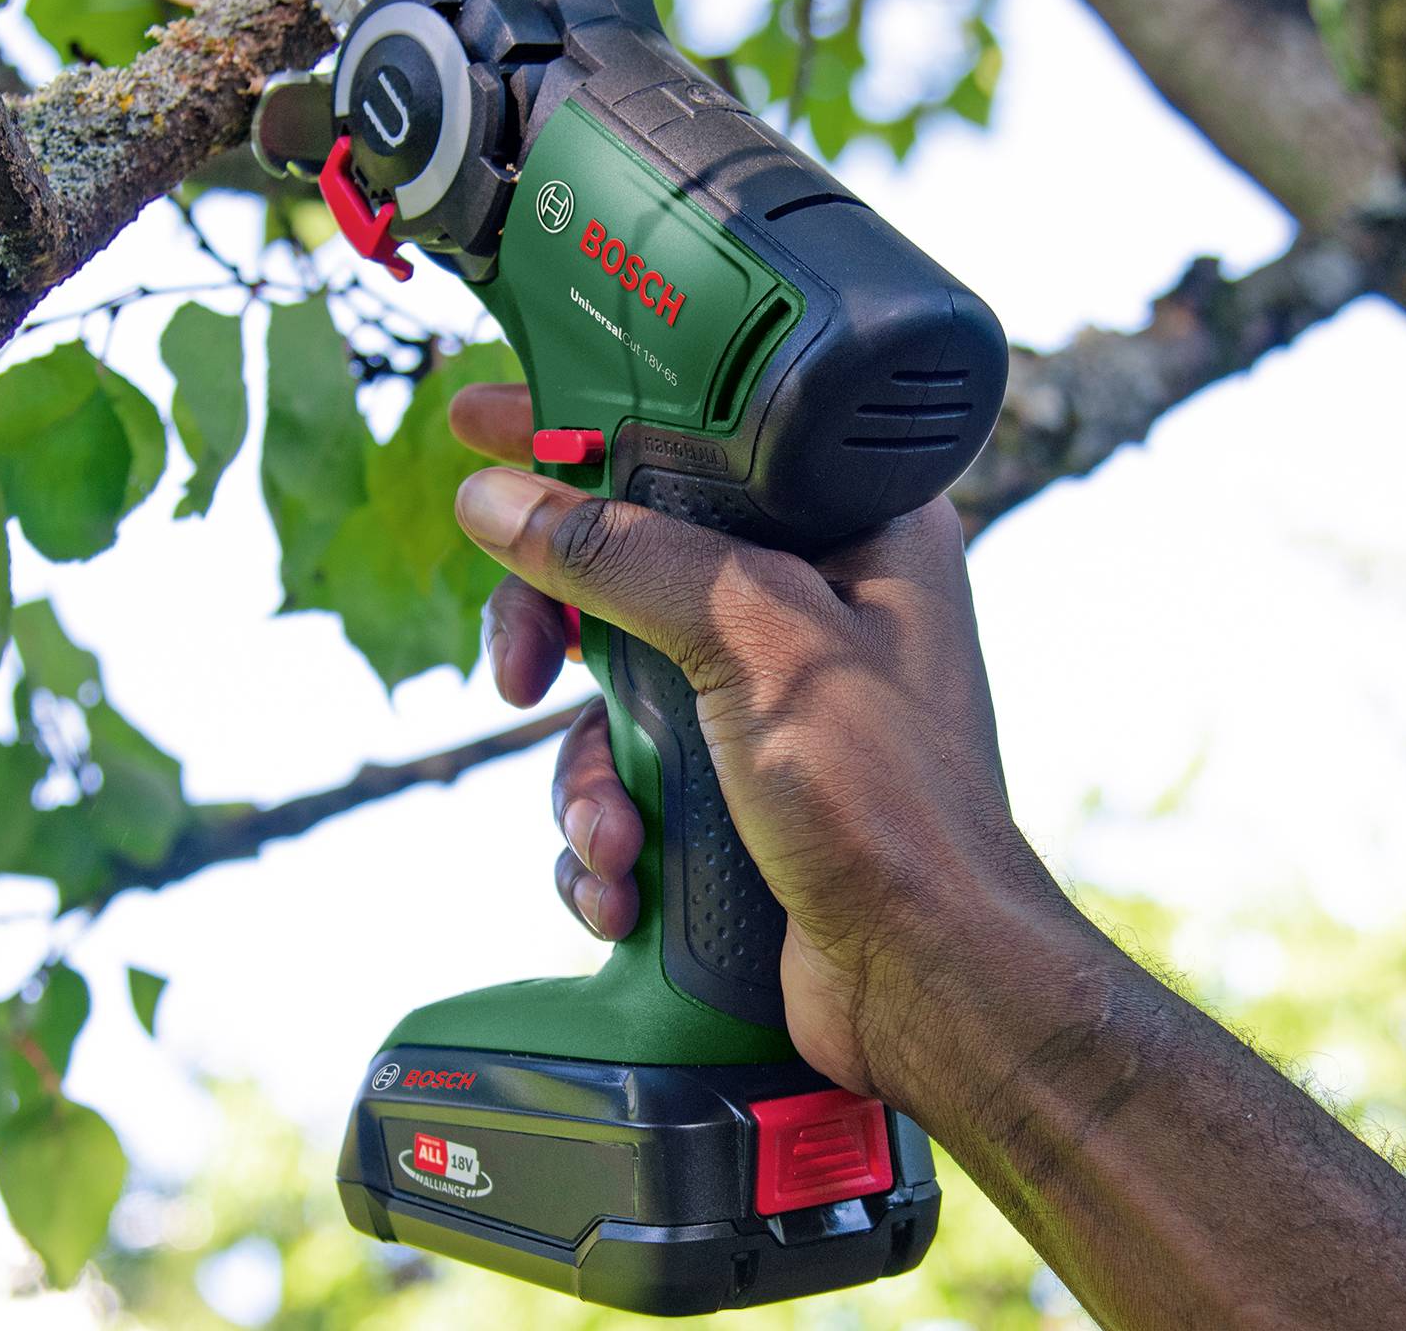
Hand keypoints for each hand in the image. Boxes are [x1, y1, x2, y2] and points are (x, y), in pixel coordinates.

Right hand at [448, 382, 1055, 1096]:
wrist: (922, 983)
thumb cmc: (887, 802)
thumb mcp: (752, 641)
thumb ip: (621, 556)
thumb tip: (496, 498)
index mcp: (852, 531)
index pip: (693, 445)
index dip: (579, 433)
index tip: (483, 422)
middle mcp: (811, 606)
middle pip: (622, 572)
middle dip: (560, 644)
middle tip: (517, 673)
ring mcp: (766, 707)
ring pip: (609, 696)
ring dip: (588, 779)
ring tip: (617, 840)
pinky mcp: (732, 795)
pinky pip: (623, 784)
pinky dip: (606, 841)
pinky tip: (627, 889)